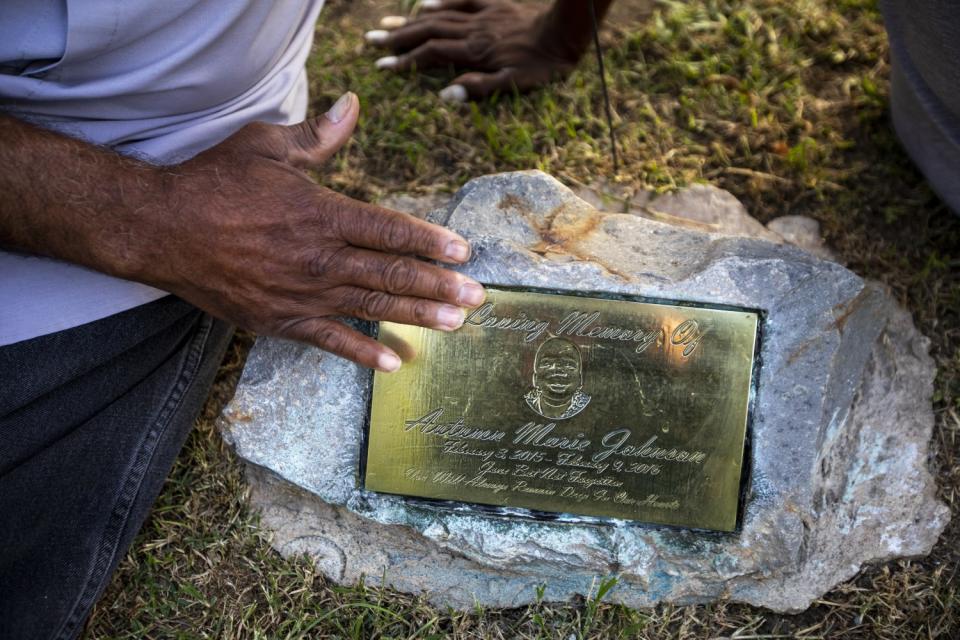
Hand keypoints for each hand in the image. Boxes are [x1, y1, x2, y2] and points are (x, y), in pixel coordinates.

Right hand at [142, 93, 484, 371]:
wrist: (159, 230)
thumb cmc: (214, 182)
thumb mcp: (266, 146)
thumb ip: (318, 136)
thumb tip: (353, 106)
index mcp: (320, 213)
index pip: (389, 230)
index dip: (430, 241)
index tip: (463, 251)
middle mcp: (318, 258)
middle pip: (391, 274)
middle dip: (439, 286)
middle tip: (477, 298)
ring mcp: (300, 294)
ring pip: (371, 307)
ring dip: (417, 317)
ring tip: (455, 324)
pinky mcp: (280, 320)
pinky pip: (330, 341)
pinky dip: (362, 354)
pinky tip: (394, 363)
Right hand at [365, 0, 585, 100]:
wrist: (566, 33)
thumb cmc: (543, 66)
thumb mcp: (516, 85)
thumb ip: (480, 89)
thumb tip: (446, 96)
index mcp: (474, 51)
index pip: (430, 54)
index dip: (405, 60)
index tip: (381, 66)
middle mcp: (472, 30)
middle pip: (427, 30)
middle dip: (397, 37)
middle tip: (370, 41)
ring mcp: (482, 15)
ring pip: (438, 15)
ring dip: (410, 20)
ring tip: (385, 23)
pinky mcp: (495, 5)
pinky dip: (440, 0)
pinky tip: (424, 4)